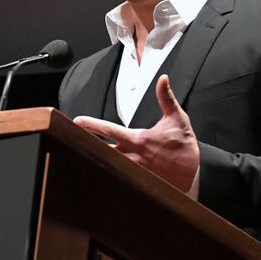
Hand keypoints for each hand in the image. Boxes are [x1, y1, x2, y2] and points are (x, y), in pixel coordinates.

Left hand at [73, 75, 198, 192]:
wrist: (195, 175)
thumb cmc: (184, 145)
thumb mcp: (177, 119)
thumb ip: (166, 98)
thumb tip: (163, 78)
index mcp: (138, 139)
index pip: (110, 130)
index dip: (92, 125)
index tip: (76, 120)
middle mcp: (131, 156)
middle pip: (100, 149)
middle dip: (83, 143)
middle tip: (66, 137)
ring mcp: (131, 170)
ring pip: (105, 163)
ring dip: (90, 157)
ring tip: (72, 151)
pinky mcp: (135, 181)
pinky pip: (115, 176)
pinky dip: (103, 173)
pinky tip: (90, 170)